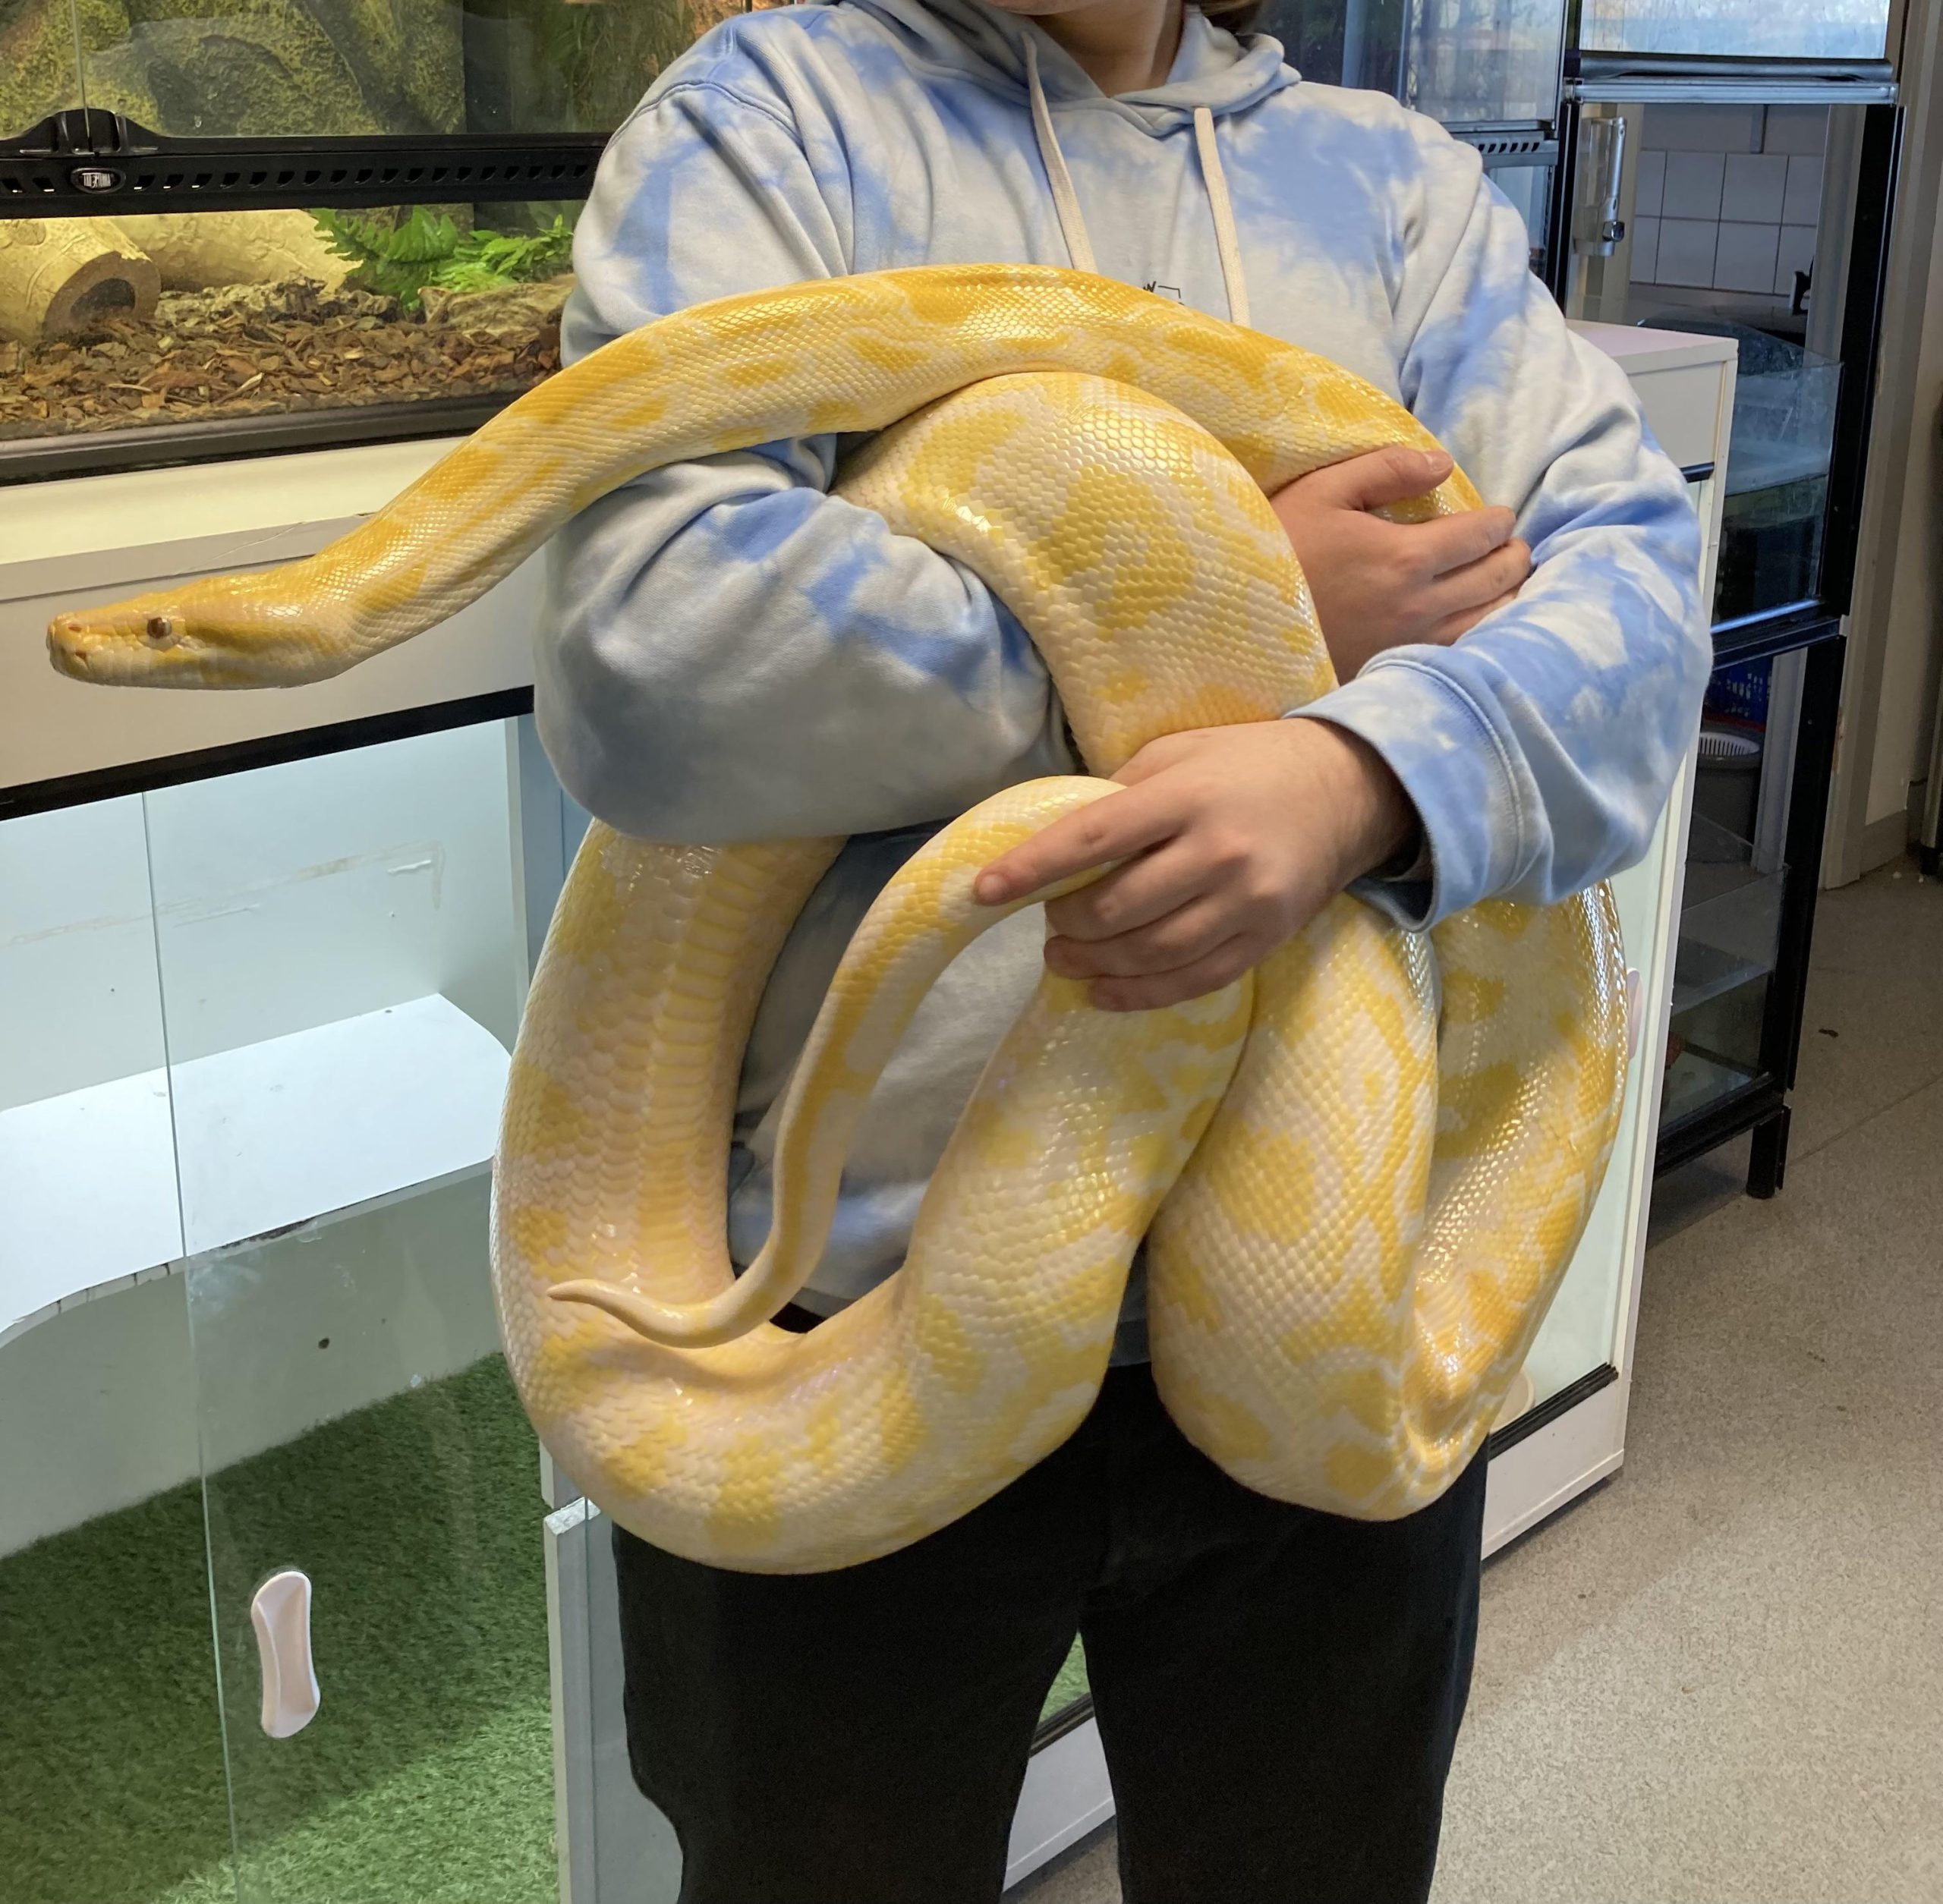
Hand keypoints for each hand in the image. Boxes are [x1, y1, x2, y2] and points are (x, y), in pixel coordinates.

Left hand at [974, 720, 1414, 1010]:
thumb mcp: (1181, 753)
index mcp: (1187, 795)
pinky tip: (1103, 991)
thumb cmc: (1247, 764)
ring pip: (1150, 953)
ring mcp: (1247, 901)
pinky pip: (1193, 980)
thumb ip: (1122, 793)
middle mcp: (1217, 851)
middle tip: (1047, 923)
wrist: (1349, 789)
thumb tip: (1055, 839)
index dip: (1033, 869)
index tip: (984, 891)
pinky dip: (1139, 994)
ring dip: (1092, 964)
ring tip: (1063, 957)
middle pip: (1117, 907)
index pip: (1093, 838)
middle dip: (1065, 923)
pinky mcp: (1266, 938)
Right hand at [1270, 446, 1530, 678]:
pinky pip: (1457, 652)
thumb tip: (1443, 463)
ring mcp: (1408, 644)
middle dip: (1513, 557)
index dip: (1499, 521)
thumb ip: (1387, 469)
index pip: (1482, 536)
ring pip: (1487, 623)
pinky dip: (1479, 633)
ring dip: (1504, 598)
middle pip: (1496, 581)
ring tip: (1502, 583)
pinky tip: (1474, 621)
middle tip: (1513, 546)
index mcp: (1407, 556)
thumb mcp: (1323, 490)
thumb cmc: (1275, 548)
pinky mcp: (1392, 669)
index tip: (1501, 516)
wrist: (1234, 620)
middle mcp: (1419, 606)